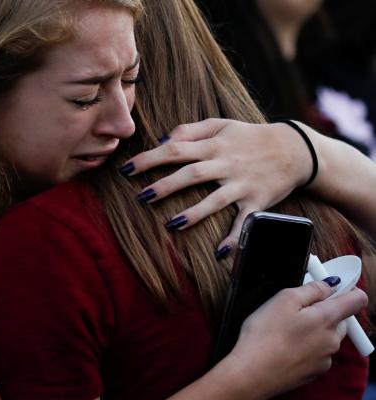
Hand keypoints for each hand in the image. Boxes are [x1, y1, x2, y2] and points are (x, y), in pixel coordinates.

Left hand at [122, 119, 312, 250]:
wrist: (295, 149)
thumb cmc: (250, 137)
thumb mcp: (222, 125)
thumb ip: (190, 130)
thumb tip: (162, 140)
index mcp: (214, 145)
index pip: (175, 150)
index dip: (149, 159)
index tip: (126, 169)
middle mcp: (226, 164)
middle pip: (192, 174)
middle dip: (165, 186)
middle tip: (142, 197)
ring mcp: (242, 184)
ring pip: (215, 199)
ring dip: (194, 213)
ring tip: (172, 224)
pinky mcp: (258, 202)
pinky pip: (245, 222)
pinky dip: (235, 238)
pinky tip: (220, 252)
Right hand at [223, 281, 367, 399]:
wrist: (252, 375)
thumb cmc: (264, 334)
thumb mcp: (282, 300)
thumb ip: (311, 289)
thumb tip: (330, 286)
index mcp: (328, 319)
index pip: (357, 300)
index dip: (347, 291)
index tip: (328, 291)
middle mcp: (333, 340)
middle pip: (340, 320)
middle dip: (324, 313)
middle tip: (295, 313)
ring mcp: (325, 360)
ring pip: (327, 338)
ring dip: (314, 332)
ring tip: (285, 334)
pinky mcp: (314, 374)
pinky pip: (317, 355)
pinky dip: (306, 349)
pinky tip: (284, 349)